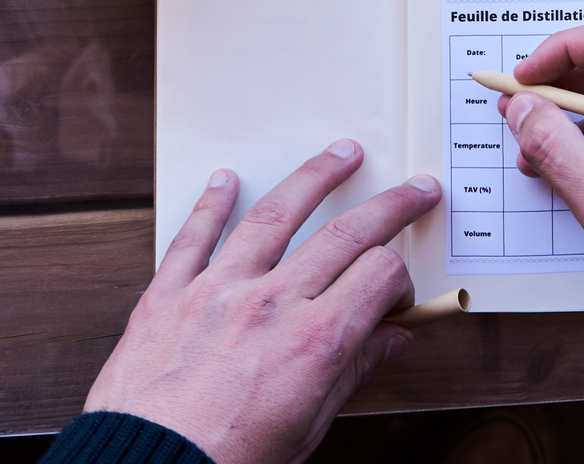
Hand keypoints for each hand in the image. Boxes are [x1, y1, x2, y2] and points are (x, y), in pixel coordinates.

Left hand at [85, 141, 441, 463]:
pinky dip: (212, 203)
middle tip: (413, 189)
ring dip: (314, 177)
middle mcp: (271, 304)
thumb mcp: (307, 428)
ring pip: (276, 213)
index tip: (398, 289)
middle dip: (390, 206)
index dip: (400, 277)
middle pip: (345, 232)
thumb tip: (390, 341)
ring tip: (338, 155)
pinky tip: (227, 180)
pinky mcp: (169, 294)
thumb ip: (352, 372)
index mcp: (313, 342)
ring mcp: (218, 290)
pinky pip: (195, 235)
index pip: (380, 275)